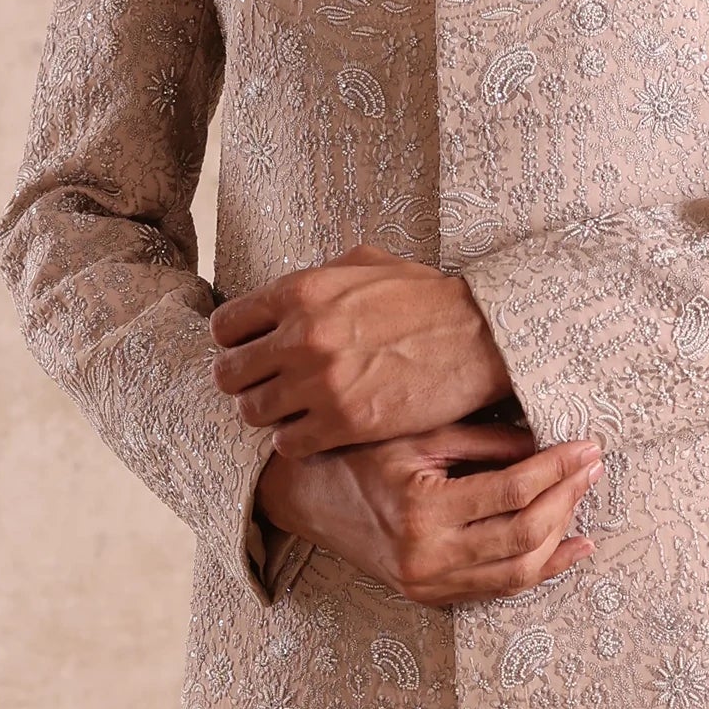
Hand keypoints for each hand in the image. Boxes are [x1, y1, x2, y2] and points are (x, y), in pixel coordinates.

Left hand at [211, 248, 513, 448]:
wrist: (483, 336)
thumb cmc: (430, 298)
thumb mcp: (369, 263)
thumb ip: (319, 274)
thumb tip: (286, 293)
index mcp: (300, 291)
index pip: (225, 327)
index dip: (235, 343)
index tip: (253, 352)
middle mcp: (300, 337)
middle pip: (229, 375)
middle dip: (245, 382)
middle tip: (269, 387)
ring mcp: (319, 383)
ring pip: (253, 414)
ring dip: (270, 415)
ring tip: (295, 412)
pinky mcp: (344, 423)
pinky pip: (287, 445)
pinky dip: (296, 442)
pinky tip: (317, 432)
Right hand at [260, 423, 601, 608]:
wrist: (307, 500)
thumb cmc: (361, 456)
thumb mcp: (419, 435)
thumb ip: (484, 441)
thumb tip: (546, 443)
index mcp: (422, 508)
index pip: (513, 492)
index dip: (558, 469)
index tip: (587, 447)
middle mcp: (427, 555)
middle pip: (524, 535)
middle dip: (567, 499)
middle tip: (592, 467)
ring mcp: (429, 584)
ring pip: (519, 571)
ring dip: (561, 534)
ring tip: (582, 496)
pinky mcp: (431, 597)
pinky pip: (500, 589)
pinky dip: (543, 569)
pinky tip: (573, 545)